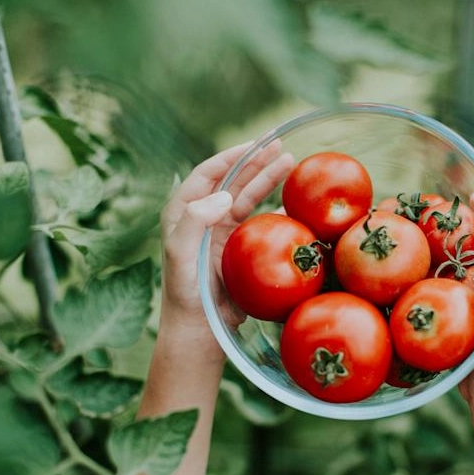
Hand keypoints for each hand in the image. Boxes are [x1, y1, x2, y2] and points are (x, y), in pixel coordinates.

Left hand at [159, 141, 294, 336]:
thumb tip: (224, 195)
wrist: (200, 330)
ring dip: (268, 180)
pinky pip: (261, 222)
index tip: (253, 144)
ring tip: (290, 162)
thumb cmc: (186, 293)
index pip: (208, 174)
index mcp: (183, 212)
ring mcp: (223, 233)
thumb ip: (195, 221)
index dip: (231, 156)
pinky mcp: (240, 249)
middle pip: (233, 180)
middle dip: (255, 161)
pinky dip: (277, 210)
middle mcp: (203, 217)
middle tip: (280, 145)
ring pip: (249, 197)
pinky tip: (293, 201)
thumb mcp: (180, 255)